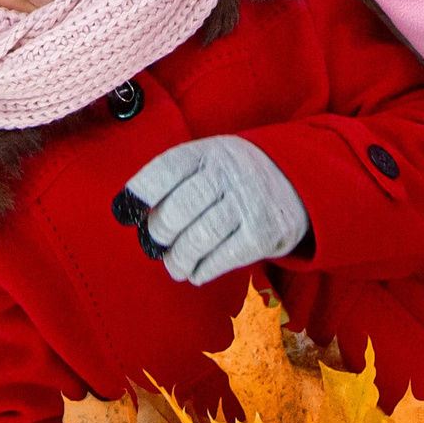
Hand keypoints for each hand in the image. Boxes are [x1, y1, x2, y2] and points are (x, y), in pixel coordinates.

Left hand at [112, 136, 310, 286]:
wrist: (300, 179)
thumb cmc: (238, 175)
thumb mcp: (212, 158)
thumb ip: (178, 177)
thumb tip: (135, 212)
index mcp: (208, 151)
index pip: (164, 170)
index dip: (138, 193)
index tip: (123, 212)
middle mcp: (228, 173)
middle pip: (176, 211)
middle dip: (158, 234)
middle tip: (157, 243)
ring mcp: (248, 202)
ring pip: (196, 240)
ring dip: (178, 260)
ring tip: (175, 265)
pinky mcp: (264, 233)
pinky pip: (221, 259)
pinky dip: (202, 270)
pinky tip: (197, 271)